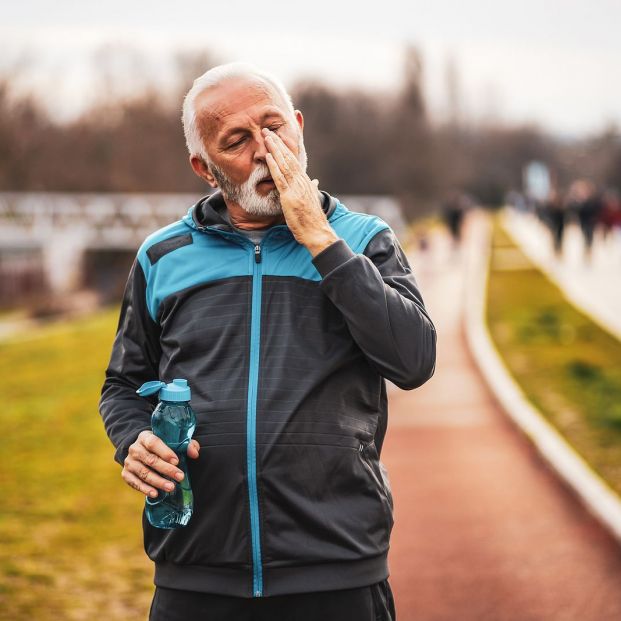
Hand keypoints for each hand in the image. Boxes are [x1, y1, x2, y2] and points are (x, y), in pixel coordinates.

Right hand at [121, 430, 199, 497]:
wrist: (141, 451)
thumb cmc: (162, 446)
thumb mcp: (172, 441)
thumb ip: (186, 445)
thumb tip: (195, 453)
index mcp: (145, 437)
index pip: (153, 443)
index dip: (165, 452)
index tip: (177, 461)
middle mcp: (134, 449)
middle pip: (150, 460)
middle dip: (166, 469)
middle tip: (180, 477)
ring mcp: (129, 462)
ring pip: (143, 473)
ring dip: (158, 481)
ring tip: (171, 487)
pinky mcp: (126, 474)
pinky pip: (135, 483)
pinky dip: (145, 489)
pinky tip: (155, 494)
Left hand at [262, 127, 339, 256]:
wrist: (317, 232)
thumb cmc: (313, 220)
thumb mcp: (313, 201)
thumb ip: (313, 189)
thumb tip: (315, 182)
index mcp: (306, 182)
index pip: (294, 160)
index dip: (285, 147)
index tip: (277, 137)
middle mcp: (302, 181)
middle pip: (288, 157)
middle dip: (277, 143)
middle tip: (266, 130)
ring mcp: (296, 188)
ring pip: (284, 164)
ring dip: (274, 149)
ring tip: (265, 136)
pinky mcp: (290, 197)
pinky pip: (280, 178)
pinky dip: (274, 166)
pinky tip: (268, 156)